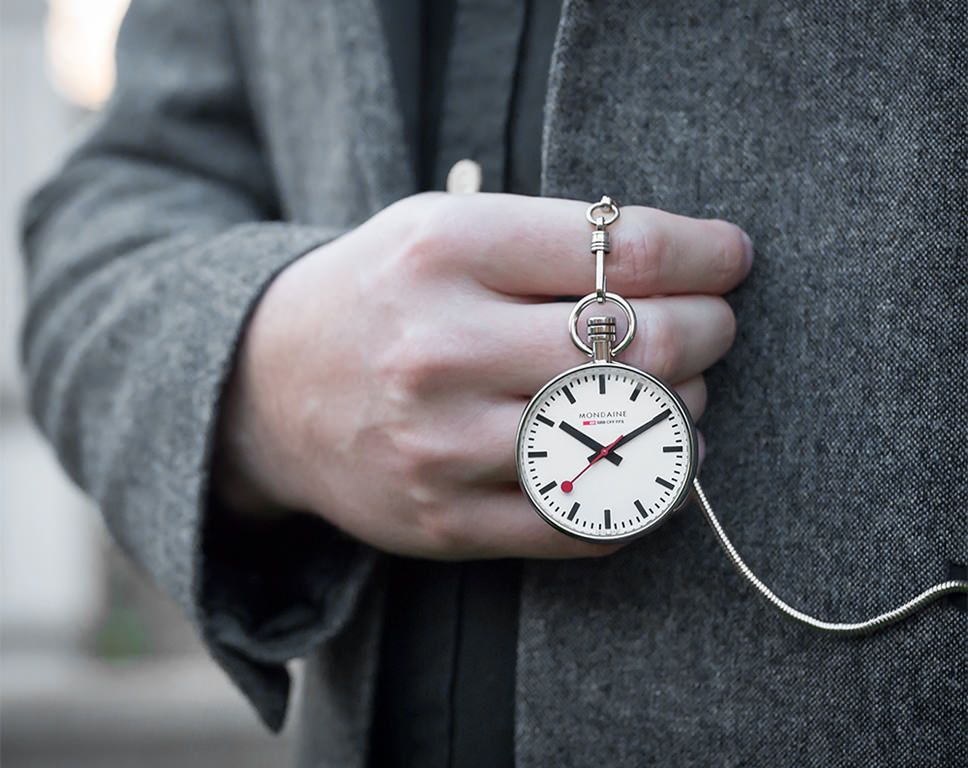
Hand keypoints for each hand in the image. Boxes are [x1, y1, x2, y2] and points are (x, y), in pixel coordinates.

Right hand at [213, 192, 750, 559]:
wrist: (268, 387)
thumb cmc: (380, 297)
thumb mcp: (443, 229)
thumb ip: (552, 240)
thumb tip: (686, 268)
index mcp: (444, 251)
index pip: (623, 250)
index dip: (704, 254)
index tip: (730, 258)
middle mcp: (440, 347)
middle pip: (639, 346)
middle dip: (708, 332)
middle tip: (712, 327)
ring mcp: (439, 444)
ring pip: (623, 437)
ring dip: (683, 412)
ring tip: (676, 390)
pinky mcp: (442, 521)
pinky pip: (585, 521)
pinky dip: (641, 491)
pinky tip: (645, 457)